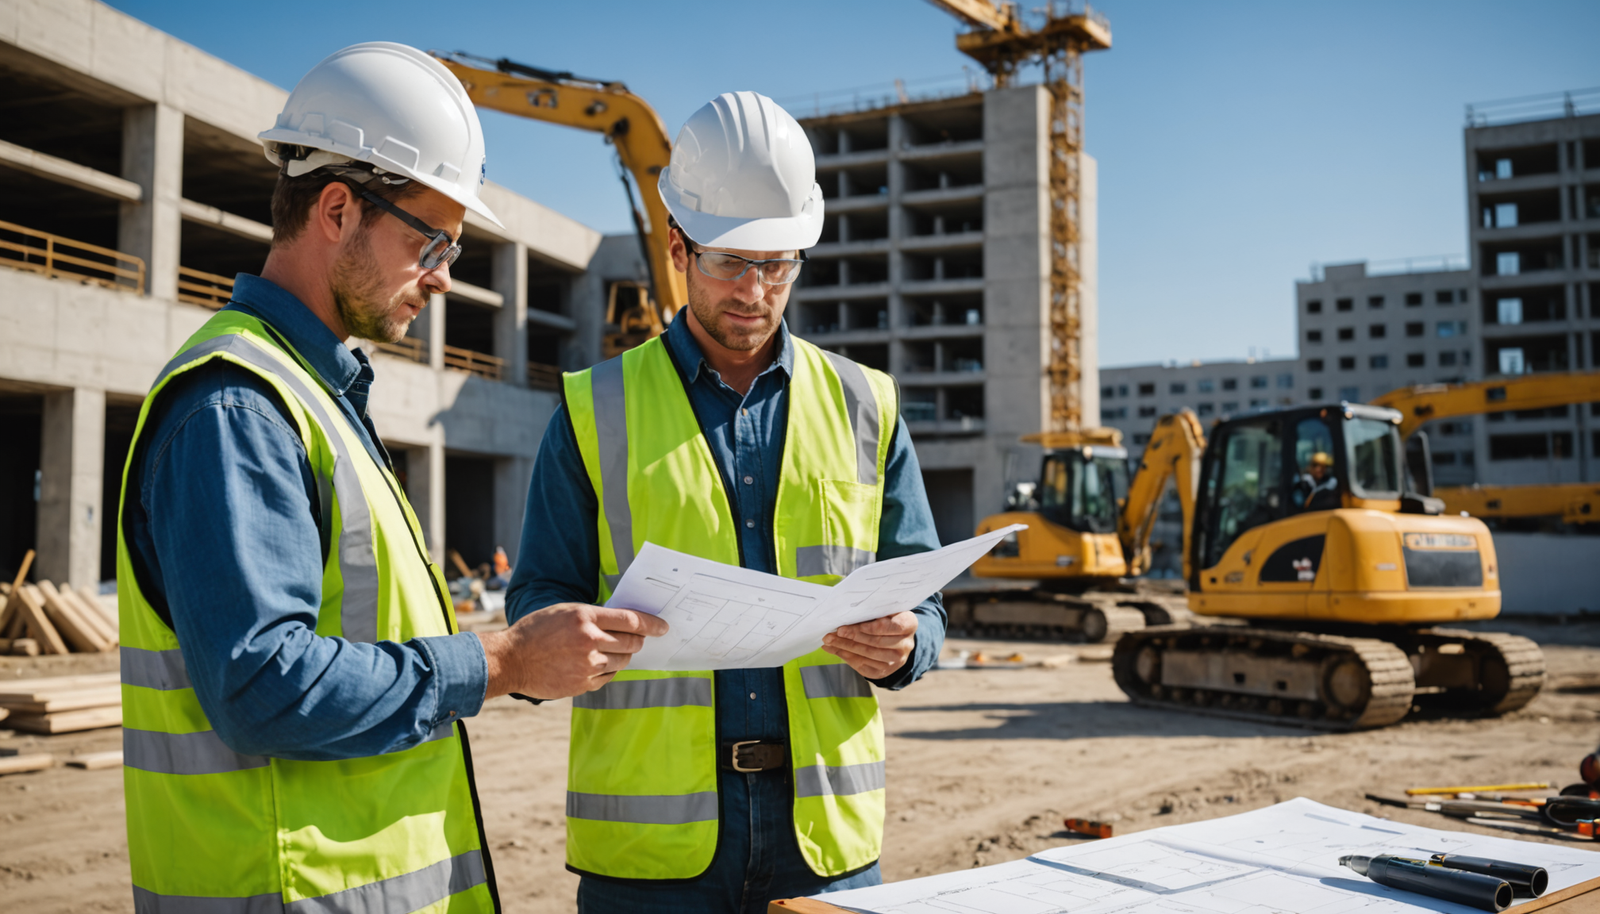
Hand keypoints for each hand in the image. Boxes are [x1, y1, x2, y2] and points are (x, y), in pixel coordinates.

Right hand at [480, 603, 667, 699]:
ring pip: (622, 660)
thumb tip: (623, 622)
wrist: (511, 660)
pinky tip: (598, 663)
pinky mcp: (583, 684)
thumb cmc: (537, 631)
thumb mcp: (565, 612)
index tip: (662, 627)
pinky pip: (608, 676)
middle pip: (631, 642)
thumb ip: (593, 616)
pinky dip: (609, 669)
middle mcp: (590, 641)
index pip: (631, 620)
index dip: (651, 624)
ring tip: (611, 650)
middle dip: (639, 640)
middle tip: (639, 638)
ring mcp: (587, 665)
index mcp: (586, 617)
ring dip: (623, 655)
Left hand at [822, 611, 917, 680]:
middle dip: (852, 636)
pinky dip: (846, 656)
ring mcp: (897, 661)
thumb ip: (872, 610)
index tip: (854, 624)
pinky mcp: (885, 671)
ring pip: (868, 654)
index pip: (894, 626)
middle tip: (834, 632)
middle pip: (877, 642)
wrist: (896, 640)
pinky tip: (834, 649)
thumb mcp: (886, 610)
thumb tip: (846, 613)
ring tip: (829, 641)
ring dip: (845, 647)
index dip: (873, 627)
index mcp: (909, 625)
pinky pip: (863, 665)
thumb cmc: (886, 619)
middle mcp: (906, 645)